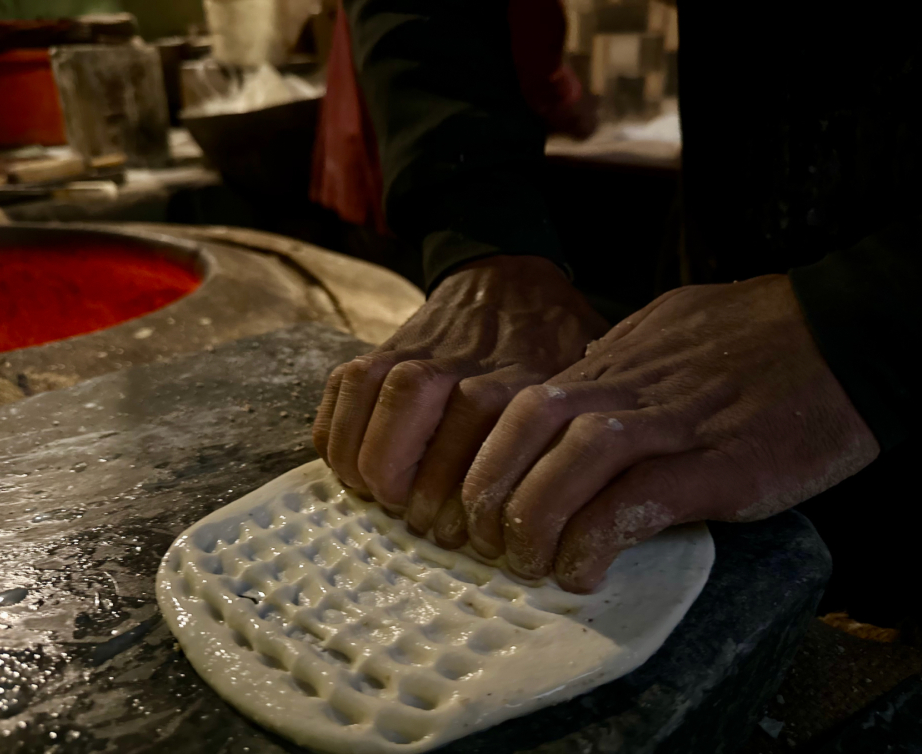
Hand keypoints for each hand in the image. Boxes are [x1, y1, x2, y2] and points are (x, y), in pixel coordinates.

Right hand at [312, 255, 607, 546]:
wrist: (509, 278)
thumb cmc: (549, 346)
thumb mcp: (584, 386)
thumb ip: (579, 438)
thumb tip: (580, 518)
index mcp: (519, 391)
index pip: (474, 468)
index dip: (461, 515)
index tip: (468, 535)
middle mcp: (464, 372)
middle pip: (412, 447)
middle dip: (409, 500)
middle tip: (424, 524)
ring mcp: (417, 354)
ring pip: (372, 414)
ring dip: (365, 466)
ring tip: (379, 496)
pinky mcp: (384, 346)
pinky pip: (344, 389)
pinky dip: (337, 429)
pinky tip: (350, 462)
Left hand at [462, 275, 879, 590]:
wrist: (850, 334)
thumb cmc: (763, 334)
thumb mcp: (671, 328)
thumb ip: (620, 359)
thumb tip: (581, 379)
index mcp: (617, 361)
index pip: (522, 401)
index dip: (484, 453)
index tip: (471, 497)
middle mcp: (632, 387)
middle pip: (530, 422)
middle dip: (490, 483)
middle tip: (479, 537)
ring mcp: (675, 423)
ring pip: (575, 458)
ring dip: (535, 513)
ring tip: (524, 560)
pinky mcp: (721, 464)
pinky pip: (640, 499)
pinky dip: (600, 535)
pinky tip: (584, 568)